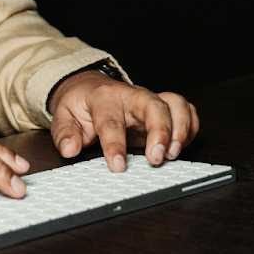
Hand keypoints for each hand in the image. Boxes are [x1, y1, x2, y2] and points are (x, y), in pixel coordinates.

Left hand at [47, 70, 200, 171]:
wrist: (89, 87)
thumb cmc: (79, 104)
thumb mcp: (63, 116)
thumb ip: (65, 133)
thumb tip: (70, 149)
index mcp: (104, 97)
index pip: (111, 120)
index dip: (115, 145)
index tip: (118, 166)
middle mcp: (131, 96)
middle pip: (153, 105)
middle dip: (160, 131)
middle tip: (157, 159)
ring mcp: (149, 100)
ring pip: (176, 103)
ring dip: (181, 128)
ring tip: (173, 154)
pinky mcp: (162, 107)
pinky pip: (186, 109)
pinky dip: (191, 126)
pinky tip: (182, 146)